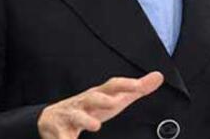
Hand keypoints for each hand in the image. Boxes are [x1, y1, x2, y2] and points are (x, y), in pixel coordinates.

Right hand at [37, 71, 163, 138]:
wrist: (50, 119)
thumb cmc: (89, 108)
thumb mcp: (112, 99)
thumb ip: (135, 90)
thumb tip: (159, 76)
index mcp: (98, 94)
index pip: (113, 85)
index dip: (126, 85)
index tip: (140, 86)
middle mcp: (84, 102)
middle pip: (93, 96)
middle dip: (103, 99)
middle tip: (115, 103)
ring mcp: (71, 115)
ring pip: (77, 116)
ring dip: (86, 119)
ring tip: (96, 126)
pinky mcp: (58, 130)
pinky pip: (62, 137)